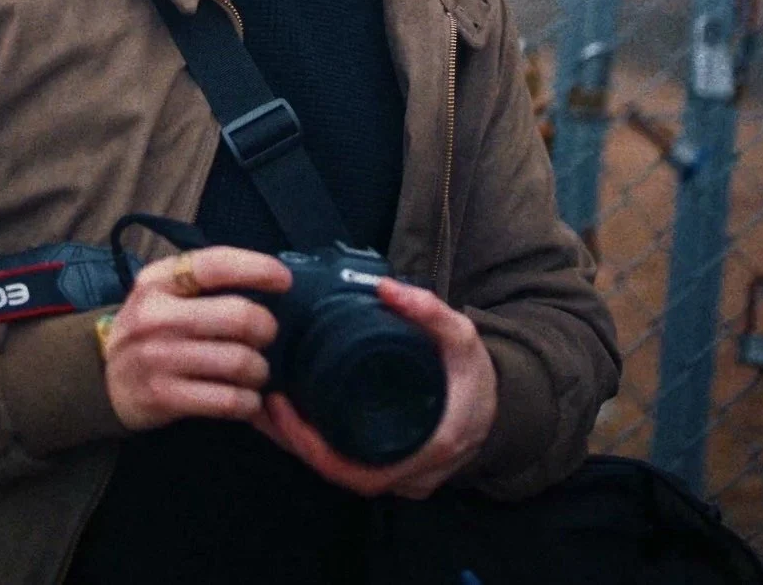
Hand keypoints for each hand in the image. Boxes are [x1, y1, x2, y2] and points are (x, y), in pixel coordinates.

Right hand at [103, 246, 291, 430]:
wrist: (101, 379)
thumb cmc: (149, 328)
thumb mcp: (162, 292)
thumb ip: (203, 282)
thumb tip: (268, 278)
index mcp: (158, 280)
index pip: (215, 264)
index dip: (257, 268)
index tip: (284, 280)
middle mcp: (155, 315)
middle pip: (237, 316)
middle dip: (266, 327)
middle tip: (267, 335)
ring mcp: (157, 357)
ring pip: (237, 362)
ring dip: (259, 369)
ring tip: (256, 371)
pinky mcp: (163, 397)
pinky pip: (225, 400)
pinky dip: (247, 402)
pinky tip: (247, 399)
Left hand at [251, 277, 497, 499]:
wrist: (501, 408)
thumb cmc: (477, 376)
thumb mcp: (462, 338)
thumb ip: (429, 311)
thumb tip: (385, 287)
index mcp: (425, 449)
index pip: (358, 471)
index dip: (314, 448)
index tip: (285, 412)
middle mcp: (408, 473)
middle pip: (337, 471)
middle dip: (293, 442)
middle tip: (261, 401)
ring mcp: (398, 475)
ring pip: (338, 470)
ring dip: (298, 444)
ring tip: (263, 405)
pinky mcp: (389, 466)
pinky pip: (346, 463)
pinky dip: (315, 443)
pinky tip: (288, 416)